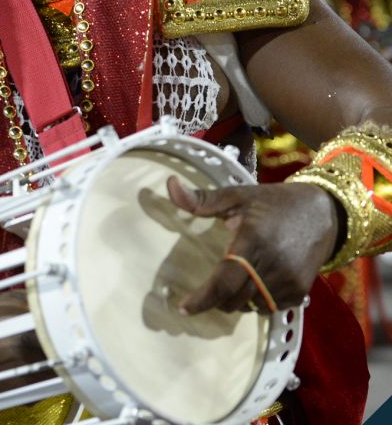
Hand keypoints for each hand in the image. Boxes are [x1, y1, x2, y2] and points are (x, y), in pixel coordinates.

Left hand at [167, 177, 339, 314]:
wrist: (324, 213)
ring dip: (233, 300)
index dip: (201, 299)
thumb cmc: (274, 202)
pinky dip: (253, 300)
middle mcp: (273, 266)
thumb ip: (201, 198)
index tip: (182, 308)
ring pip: (248, 306)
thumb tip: (168, 185)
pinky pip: (266, 307)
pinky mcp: (299, 293)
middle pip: (233, 299)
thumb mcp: (237, 195)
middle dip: (213, 300)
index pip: (224, 282)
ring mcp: (289, 282)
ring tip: (229, 279)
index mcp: (253, 241)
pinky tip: (252, 281)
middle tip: (201, 292)